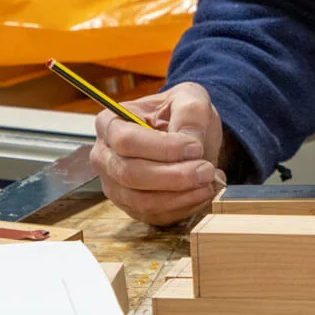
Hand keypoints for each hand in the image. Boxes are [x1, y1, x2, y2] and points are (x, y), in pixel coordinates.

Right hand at [90, 82, 225, 226]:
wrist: (186, 136)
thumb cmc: (180, 113)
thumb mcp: (189, 98)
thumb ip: (190, 112)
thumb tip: (191, 141)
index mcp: (109, 122)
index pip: (127, 141)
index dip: (163, 148)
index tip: (195, 147)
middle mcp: (105, 157)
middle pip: (131, 174)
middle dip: (175, 176)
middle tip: (207, 169)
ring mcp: (116, 186)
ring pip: (143, 201)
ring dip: (181, 195)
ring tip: (209, 181)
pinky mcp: (132, 207)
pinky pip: (155, 216)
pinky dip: (184, 207)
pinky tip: (203, 192)